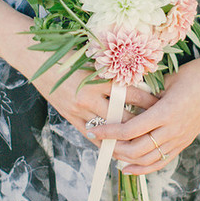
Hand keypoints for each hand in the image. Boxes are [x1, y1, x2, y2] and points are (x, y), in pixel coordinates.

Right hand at [30, 58, 158, 144]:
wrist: (36, 61)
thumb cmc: (66, 55)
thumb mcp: (92, 59)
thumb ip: (113, 72)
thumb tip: (137, 79)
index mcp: (98, 80)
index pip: (131, 94)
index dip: (149, 101)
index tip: (163, 104)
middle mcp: (89, 98)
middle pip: (123, 117)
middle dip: (142, 123)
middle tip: (159, 127)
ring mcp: (78, 111)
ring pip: (109, 131)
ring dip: (126, 136)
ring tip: (143, 141)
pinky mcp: (70, 118)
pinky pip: (92, 135)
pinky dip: (107, 140)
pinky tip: (119, 145)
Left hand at [90, 47, 199, 172]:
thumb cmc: (194, 73)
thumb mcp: (167, 80)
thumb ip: (147, 93)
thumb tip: (125, 98)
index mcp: (166, 111)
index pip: (131, 129)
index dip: (110, 132)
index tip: (95, 130)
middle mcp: (173, 129)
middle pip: (136, 149)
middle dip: (114, 148)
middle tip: (98, 142)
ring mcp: (181, 138)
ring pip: (148, 160)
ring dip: (127, 160)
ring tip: (110, 154)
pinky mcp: (185, 141)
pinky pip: (162, 160)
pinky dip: (144, 168)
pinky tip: (129, 168)